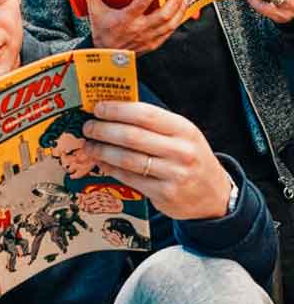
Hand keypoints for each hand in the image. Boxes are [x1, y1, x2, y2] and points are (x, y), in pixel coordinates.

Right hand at [74, 0, 185, 53]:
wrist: (105, 55)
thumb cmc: (102, 33)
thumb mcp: (95, 12)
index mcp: (125, 19)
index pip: (140, 5)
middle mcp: (139, 28)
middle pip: (163, 15)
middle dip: (174, 1)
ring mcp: (148, 37)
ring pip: (171, 23)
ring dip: (180, 10)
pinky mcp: (154, 43)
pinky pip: (170, 32)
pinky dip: (178, 21)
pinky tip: (181, 13)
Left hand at [81, 101, 231, 219]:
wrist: (215, 194)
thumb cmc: (191, 158)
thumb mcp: (182, 135)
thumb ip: (153, 123)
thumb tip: (114, 109)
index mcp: (184, 129)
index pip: (145, 114)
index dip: (117, 109)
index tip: (98, 108)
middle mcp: (181, 151)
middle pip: (131, 136)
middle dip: (103, 130)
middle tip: (88, 127)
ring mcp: (174, 174)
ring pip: (127, 159)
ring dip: (102, 150)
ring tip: (89, 145)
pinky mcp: (164, 194)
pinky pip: (129, 178)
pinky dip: (110, 168)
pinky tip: (101, 162)